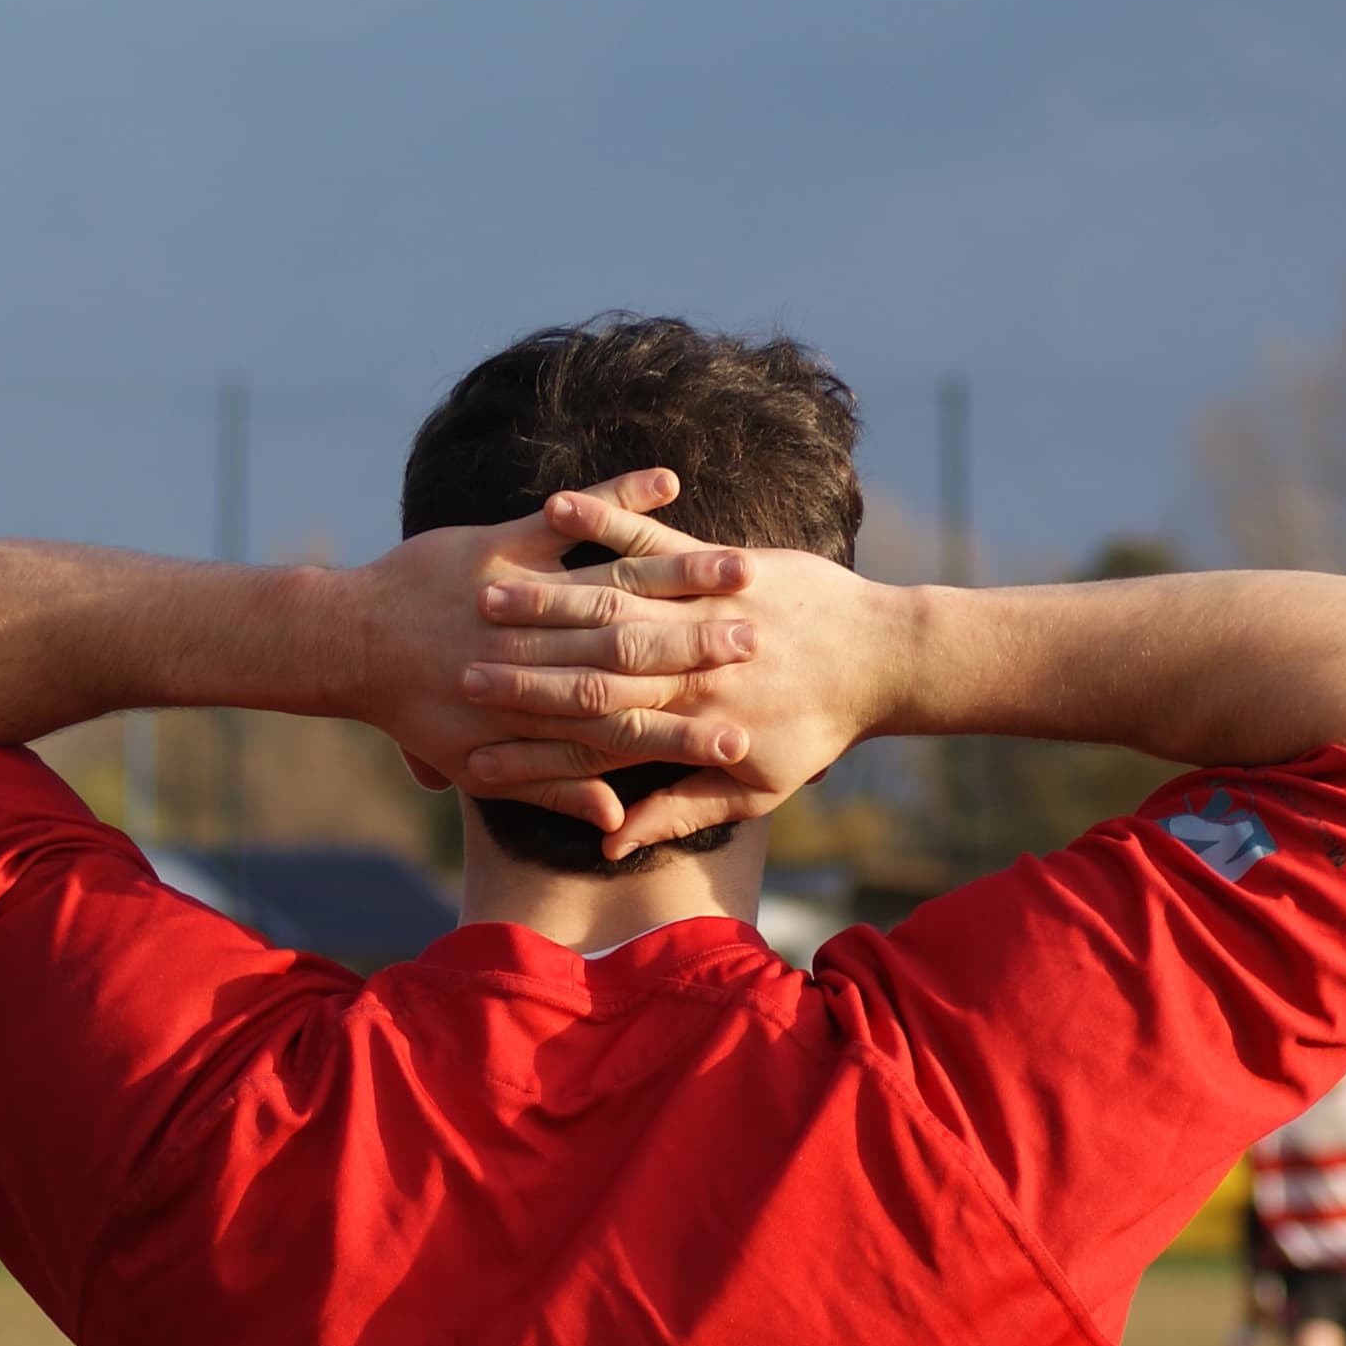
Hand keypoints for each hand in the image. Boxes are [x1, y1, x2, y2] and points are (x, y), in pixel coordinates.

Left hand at [340, 468, 764, 827]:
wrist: (343, 644)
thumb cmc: (410, 708)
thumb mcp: (479, 762)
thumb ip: (553, 788)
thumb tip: (609, 832)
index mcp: (539, 710)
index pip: (630, 727)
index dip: (691, 734)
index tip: (750, 736)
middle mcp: (540, 654)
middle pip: (639, 652)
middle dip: (708, 648)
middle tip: (770, 644)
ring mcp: (522, 593)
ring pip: (614, 585)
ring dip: (681, 572)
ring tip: (744, 566)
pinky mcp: (501, 543)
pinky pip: (570, 518)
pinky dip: (617, 498)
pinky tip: (666, 479)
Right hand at [455, 489, 897, 852]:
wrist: (884, 659)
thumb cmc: (818, 728)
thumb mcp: (754, 786)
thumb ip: (680, 810)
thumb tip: (615, 840)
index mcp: (688, 719)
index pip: (594, 730)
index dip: (533, 735)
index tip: (475, 736)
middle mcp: (689, 665)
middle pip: (588, 663)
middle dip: (522, 663)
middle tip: (460, 661)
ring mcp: (704, 607)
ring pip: (612, 600)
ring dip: (545, 595)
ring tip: (489, 588)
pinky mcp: (720, 564)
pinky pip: (654, 538)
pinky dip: (608, 518)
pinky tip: (559, 506)